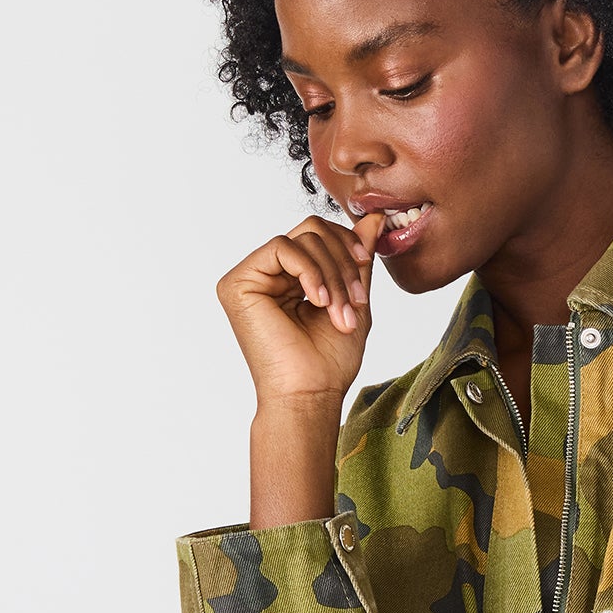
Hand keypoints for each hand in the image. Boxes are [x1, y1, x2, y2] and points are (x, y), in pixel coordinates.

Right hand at [215, 209, 388, 407]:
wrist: (310, 395)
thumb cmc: (329, 362)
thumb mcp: (353, 299)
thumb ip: (358, 259)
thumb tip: (375, 217)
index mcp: (291, 278)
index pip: (321, 236)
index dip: (349, 249)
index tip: (364, 282)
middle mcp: (268, 274)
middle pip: (313, 231)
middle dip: (343, 263)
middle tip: (355, 301)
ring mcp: (251, 277)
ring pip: (302, 239)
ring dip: (332, 274)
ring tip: (338, 311)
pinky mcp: (237, 283)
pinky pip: (281, 248)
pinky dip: (310, 272)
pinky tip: (317, 302)